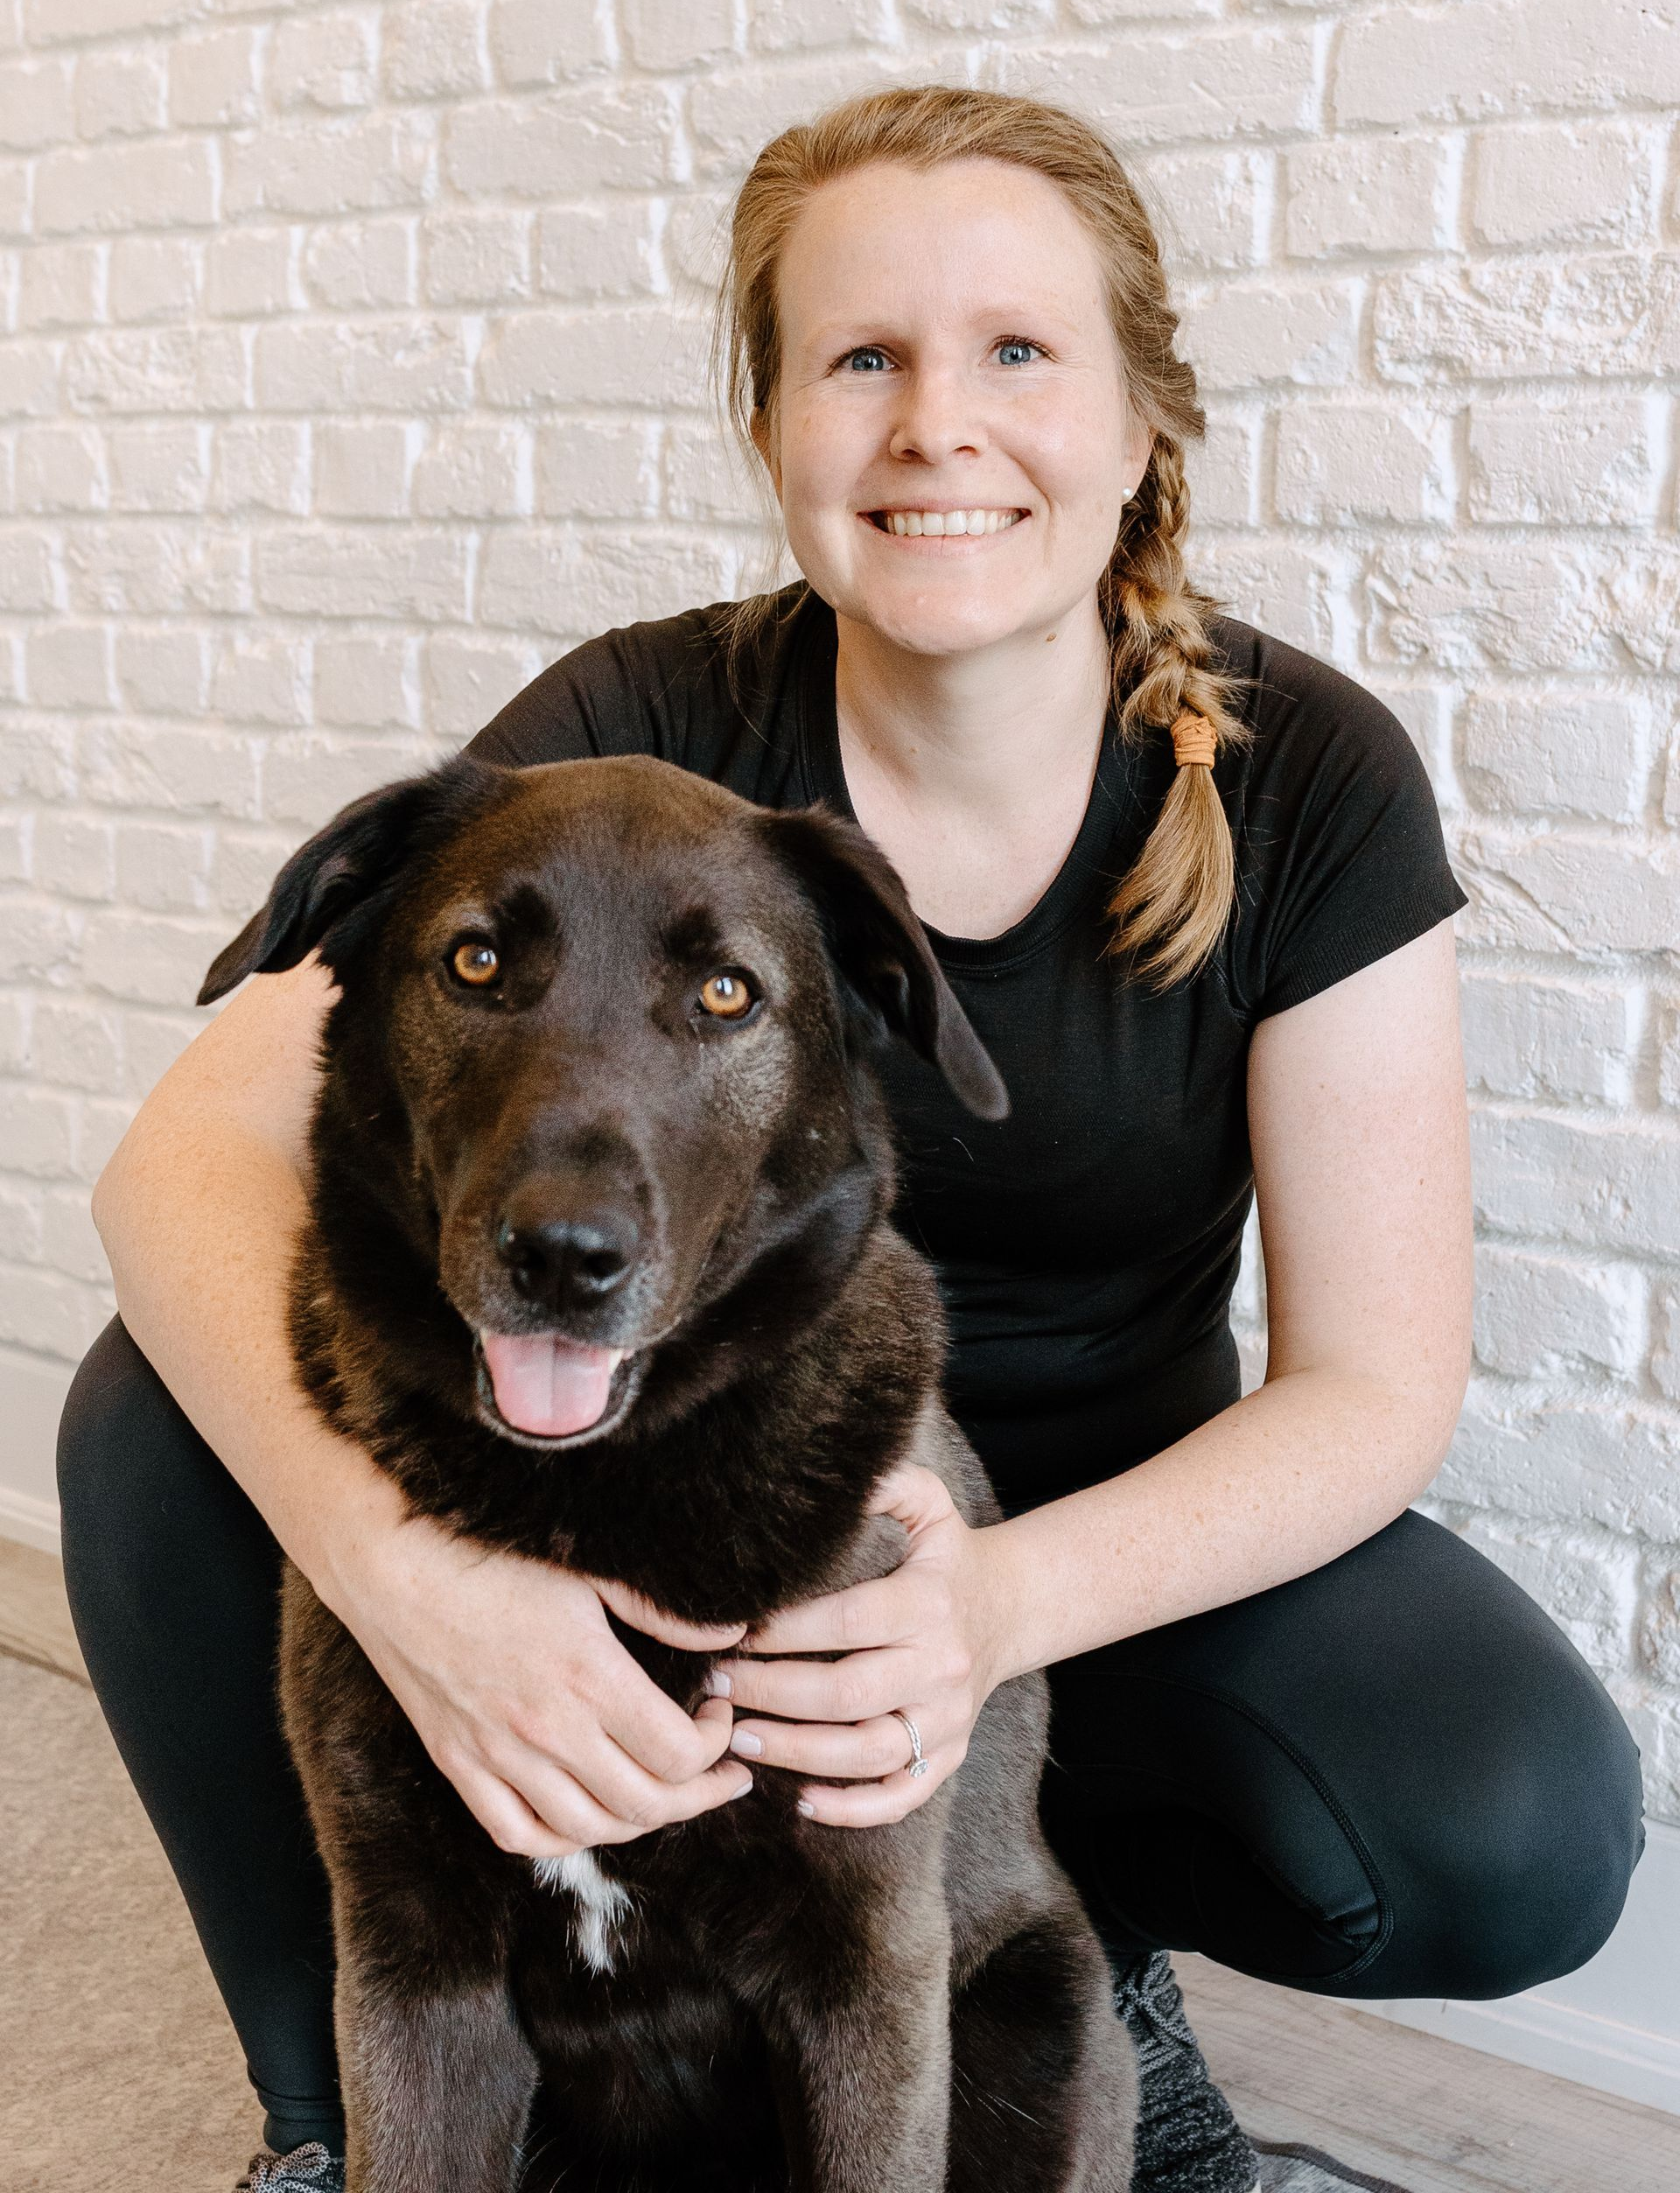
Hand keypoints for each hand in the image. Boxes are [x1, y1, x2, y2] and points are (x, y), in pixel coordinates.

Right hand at [321, 1490, 754, 1861]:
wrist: (392, 1564)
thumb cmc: (496, 1556)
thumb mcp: (591, 1572)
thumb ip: (664, 1613)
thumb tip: (731, 1633)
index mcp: (589, 1678)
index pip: (679, 1753)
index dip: (717, 1744)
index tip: (719, 1713)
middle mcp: (548, 1730)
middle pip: (647, 1802)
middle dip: (701, 1793)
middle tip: (723, 1773)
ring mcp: (499, 1756)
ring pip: (590, 1828)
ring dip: (642, 1820)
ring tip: (668, 1794)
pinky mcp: (459, 1766)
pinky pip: (518, 1834)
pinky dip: (562, 1838)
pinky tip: (589, 1817)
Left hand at [706, 1463, 1014, 1826]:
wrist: (1011, 1607)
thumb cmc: (949, 1556)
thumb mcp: (930, 1505)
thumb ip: (888, 1484)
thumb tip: (839, 1479)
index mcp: (929, 1603)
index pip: (846, 1622)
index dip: (784, 1632)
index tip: (730, 1632)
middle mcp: (942, 1666)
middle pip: (847, 1694)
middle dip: (771, 1694)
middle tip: (714, 1687)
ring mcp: (948, 1720)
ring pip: (868, 1754)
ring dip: (798, 1753)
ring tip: (741, 1740)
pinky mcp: (950, 1755)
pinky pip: (902, 1795)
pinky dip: (853, 1809)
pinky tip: (802, 1799)